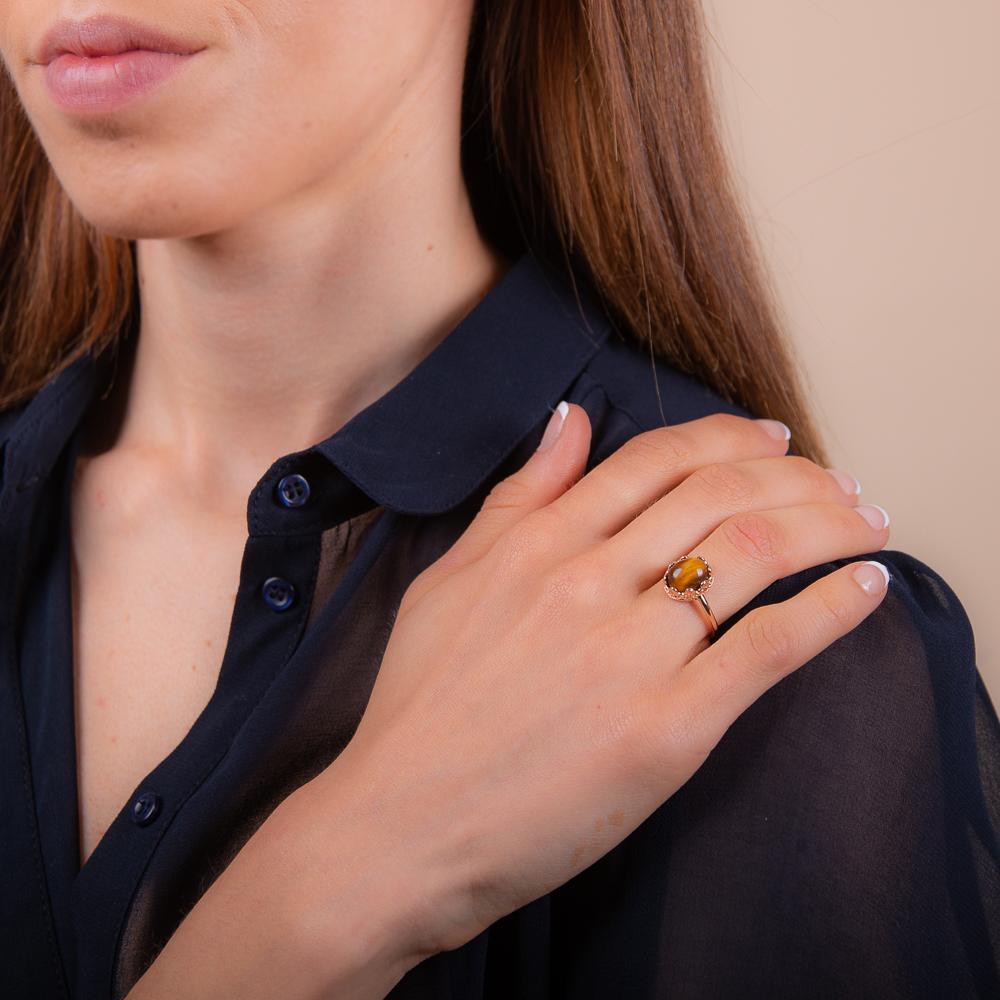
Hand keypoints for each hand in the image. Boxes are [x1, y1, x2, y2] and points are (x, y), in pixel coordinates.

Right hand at [309, 407, 889, 969]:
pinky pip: (770, 646)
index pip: (656, 460)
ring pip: (754, 553)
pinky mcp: (668, 727)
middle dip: (798, 475)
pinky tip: (866, 584)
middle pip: (720, 495)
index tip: (774, 441)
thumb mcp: (451, 580)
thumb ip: (517, 497)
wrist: (402, 825)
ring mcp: (631, 654)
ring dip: (829, 524)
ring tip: (866, 521)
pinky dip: (832, 607)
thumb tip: (567, 420)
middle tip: (836, 481)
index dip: (730, 438)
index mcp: (538, 544)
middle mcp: (589, 582)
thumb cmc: (420, 707)